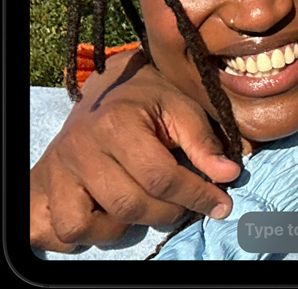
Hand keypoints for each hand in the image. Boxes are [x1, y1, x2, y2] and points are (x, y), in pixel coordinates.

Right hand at [30, 50, 240, 250]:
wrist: (107, 88)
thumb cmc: (150, 98)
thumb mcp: (182, 107)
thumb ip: (204, 142)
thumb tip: (228, 175)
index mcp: (117, 124)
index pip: (160, 177)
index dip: (196, 195)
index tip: (221, 204)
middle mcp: (80, 149)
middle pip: (127, 205)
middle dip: (167, 213)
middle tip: (185, 205)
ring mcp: (57, 170)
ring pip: (82, 226)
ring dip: (120, 228)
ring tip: (143, 207)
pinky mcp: (43, 184)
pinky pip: (52, 229)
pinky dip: (81, 235)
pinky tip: (107, 216)